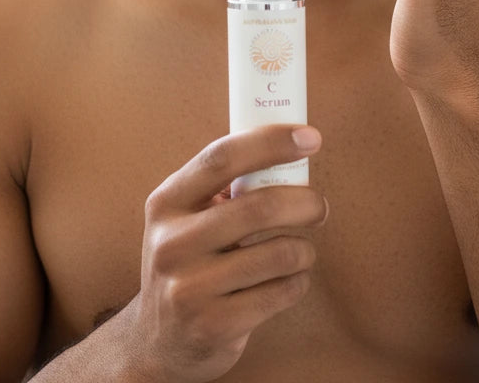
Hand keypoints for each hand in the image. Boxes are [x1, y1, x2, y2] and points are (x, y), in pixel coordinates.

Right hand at [122, 125, 325, 381]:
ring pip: (279, 254)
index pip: (222, 158)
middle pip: (259, 207)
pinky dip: (298, 282)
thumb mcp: (185, 218)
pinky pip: (280, 293)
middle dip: (305, 202)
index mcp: (167, 202)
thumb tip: (288, 146)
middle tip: (320, 206)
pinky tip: (290, 280)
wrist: (158, 341)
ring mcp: (189, 288)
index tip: (310, 137)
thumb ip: (222, 187)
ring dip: (304, 249)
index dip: (271, 143)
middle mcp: (172, 243)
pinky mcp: (212, 327)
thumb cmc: (188, 261)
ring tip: (301, 251)